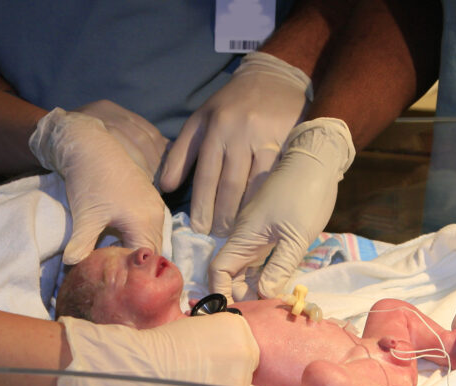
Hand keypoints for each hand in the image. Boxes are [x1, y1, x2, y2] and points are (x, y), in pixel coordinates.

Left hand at [29, 108, 164, 263]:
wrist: (91, 144)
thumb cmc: (90, 179)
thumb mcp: (85, 216)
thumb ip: (81, 244)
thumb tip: (72, 266)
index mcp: (145, 222)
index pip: (147, 261)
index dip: (134, 275)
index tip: (117, 282)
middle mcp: (157, 216)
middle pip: (153, 252)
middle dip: (137, 266)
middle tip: (118, 278)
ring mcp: (155, 206)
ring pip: (151, 239)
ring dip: (136, 251)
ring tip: (117, 263)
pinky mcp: (148, 199)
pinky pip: (149, 227)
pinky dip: (137, 238)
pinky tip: (118, 241)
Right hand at [52, 314, 259, 385]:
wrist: (146, 369)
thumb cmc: (163, 343)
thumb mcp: (198, 325)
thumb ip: (219, 335)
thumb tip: (223, 348)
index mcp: (238, 327)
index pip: (244, 341)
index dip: (228, 349)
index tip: (214, 354)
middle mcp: (247, 352)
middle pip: (246, 363)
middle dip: (229, 367)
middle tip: (203, 370)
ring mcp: (241, 381)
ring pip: (238, 385)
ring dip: (223, 385)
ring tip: (196, 383)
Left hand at [158, 51, 311, 235]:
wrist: (274, 77)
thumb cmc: (232, 103)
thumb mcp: (200, 119)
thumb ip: (181, 153)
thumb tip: (166, 187)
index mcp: (215, 128)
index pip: (206, 177)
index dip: (202, 207)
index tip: (199, 230)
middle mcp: (239, 132)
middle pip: (230, 185)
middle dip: (224, 217)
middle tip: (221, 239)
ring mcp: (266, 137)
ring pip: (256, 185)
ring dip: (249, 213)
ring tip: (243, 235)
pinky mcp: (289, 140)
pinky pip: (278, 177)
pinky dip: (271, 198)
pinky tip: (266, 215)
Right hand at [209, 118, 354, 300]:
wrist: (318, 158)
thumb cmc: (306, 194)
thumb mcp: (296, 236)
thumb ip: (278, 268)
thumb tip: (261, 297)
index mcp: (243, 237)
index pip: (219, 271)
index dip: (222, 293)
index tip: (238, 312)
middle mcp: (245, 237)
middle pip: (232, 275)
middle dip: (242, 296)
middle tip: (264, 313)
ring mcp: (258, 234)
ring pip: (247, 269)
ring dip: (255, 288)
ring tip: (273, 304)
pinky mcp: (272, 231)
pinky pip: (262, 260)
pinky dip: (267, 276)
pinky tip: (281, 286)